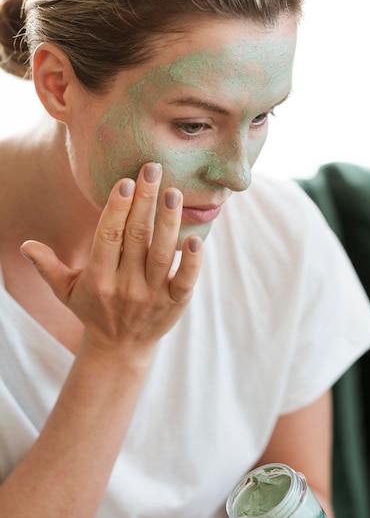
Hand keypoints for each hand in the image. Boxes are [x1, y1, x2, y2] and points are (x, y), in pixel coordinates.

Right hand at [20, 163, 202, 352]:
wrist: (120, 348)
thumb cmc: (94, 310)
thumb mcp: (66, 291)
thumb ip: (48, 267)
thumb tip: (25, 246)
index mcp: (98, 278)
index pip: (108, 237)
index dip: (117, 209)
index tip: (126, 181)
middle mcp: (125, 285)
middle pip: (136, 237)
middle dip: (145, 201)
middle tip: (153, 168)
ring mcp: (151, 295)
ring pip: (161, 254)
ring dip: (168, 222)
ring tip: (173, 192)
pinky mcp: (174, 303)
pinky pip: (185, 281)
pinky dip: (191, 262)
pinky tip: (196, 238)